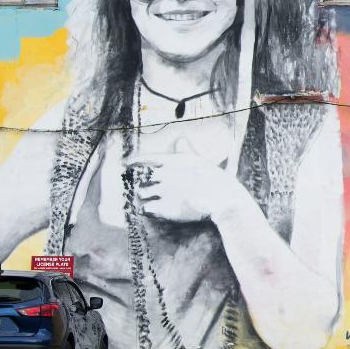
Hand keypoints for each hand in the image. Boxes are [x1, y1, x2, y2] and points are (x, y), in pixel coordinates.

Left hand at [126, 138, 252, 223]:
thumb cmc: (215, 179)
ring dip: (143, 195)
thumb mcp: (200, 160)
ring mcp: (163, 191)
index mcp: (173, 160)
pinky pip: (145, 208)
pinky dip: (147, 209)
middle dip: (139, 180)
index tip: (125, 164)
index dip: (133, 161)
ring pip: (141, 193)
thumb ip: (185, 151)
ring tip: (148, 198)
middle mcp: (165, 174)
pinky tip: (153, 210)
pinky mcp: (164, 208)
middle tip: (142, 185)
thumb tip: (180, 138)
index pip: (145, 158)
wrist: (223, 201)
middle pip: (140, 176)